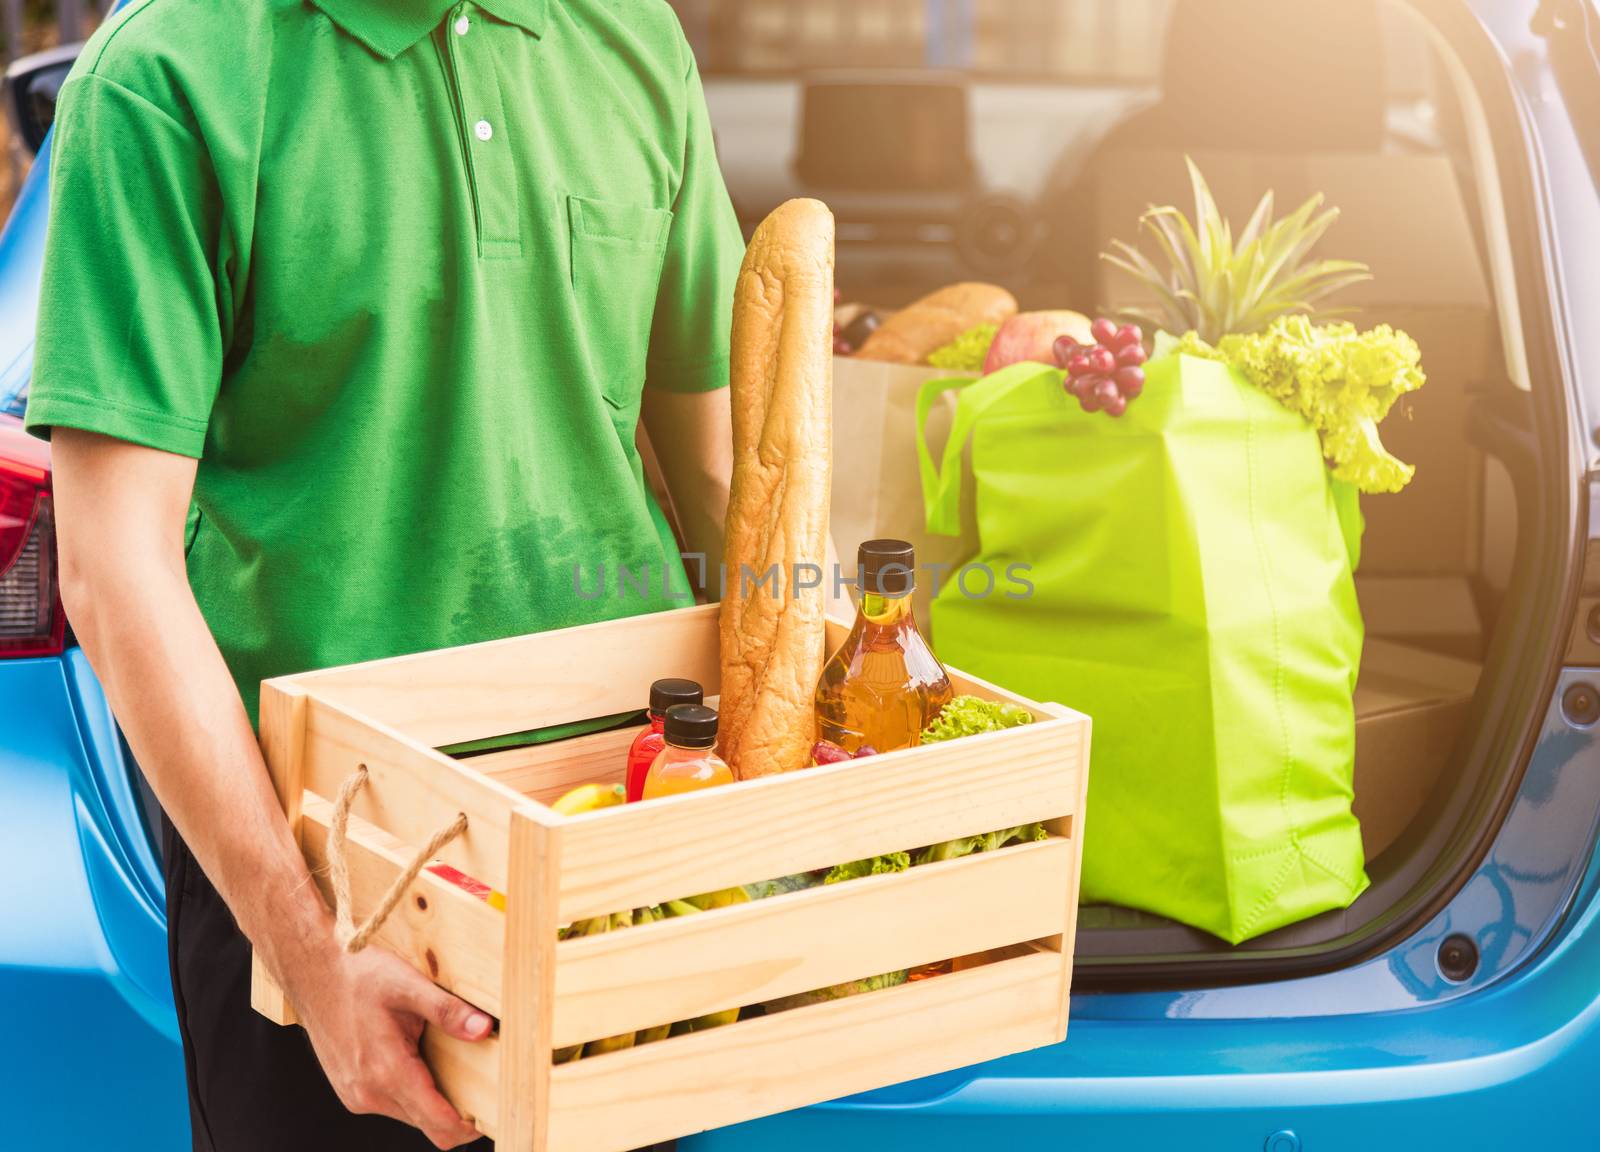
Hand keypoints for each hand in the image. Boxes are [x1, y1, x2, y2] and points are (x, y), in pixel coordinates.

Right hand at [282, 934, 492, 1148]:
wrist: (313, 972)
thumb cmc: (358, 976)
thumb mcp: (408, 985)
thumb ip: (448, 1011)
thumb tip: (484, 1029)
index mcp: (387, 1072)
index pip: (438, 1123)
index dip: (469, 1126)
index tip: (493, 1111)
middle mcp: (369, 1093)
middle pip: (427, 1125)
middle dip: (456, 1113)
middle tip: (483, 1086)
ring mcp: (357, 1095)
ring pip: (410, 1116)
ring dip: (433, 1100)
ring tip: (450, 1065)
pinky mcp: (351, 1090)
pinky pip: (391, 1104)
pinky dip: (412, 1092)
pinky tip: (419, 1059)